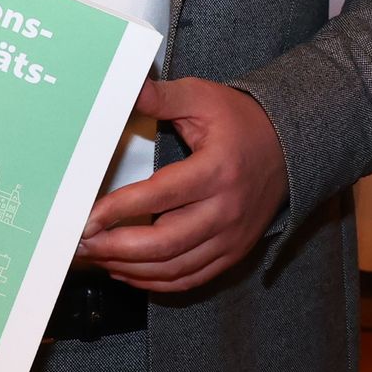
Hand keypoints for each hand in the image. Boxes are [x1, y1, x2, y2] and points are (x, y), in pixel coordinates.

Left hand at [81, 78, 287, 294]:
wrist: (289, 147)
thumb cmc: (241, 121)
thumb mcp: (203, 98)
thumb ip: (163, 96)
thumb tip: (129, 89)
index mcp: (217, 170)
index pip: (161, 196)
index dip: (121, 209)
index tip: (87, 218)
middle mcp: (226, 210)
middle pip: (165, 243)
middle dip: (117, 248)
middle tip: (82, 245)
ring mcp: (231, 237)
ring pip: (174, 269)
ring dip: (130, 269)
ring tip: (97, 258)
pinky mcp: (233, 253)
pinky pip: (190, 279)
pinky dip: (155, 283)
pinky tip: (127, 272)